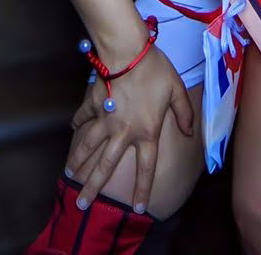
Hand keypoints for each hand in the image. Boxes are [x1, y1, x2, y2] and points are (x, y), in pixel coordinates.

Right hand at [64, 44, 193, 214]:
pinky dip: (77, 124)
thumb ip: (184, 113)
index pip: (146, 169)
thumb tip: (190, 131)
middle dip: (93, 188)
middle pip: (106, 166)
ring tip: (70, 175)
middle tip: (81, 204)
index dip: (142, 190)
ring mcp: (105, 119)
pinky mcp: (93, 104)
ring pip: (89, 146)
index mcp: (146, 133)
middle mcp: (123, 132)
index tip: (136, 209)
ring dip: (79, 162)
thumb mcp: (177, 90)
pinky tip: (72, 130)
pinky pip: (83, 117)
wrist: (127, 51)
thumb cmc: (154, 70)